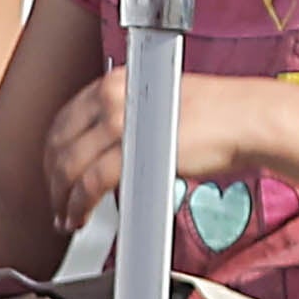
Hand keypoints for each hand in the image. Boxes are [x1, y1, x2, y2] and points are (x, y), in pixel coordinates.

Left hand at [42, 66, 292, 235]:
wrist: (247, 119)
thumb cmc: (216, 115)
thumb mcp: (158, 104)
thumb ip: (127, 120)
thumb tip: (106, 148)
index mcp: (116, 81)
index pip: (64, 118)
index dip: (52, 152)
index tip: (53, 172)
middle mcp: (112, 96)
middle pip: (60, 143)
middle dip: (51, 179)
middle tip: (55, 201)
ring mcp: (120, 122)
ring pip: (69, 166)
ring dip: (61, 198)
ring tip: (66, 217)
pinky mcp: (133, 151)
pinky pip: (90, 184)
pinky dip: (79, 205)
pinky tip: (80, 216)